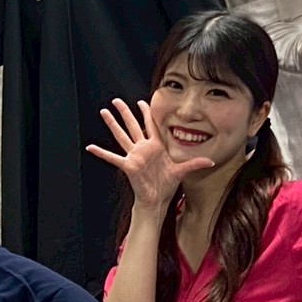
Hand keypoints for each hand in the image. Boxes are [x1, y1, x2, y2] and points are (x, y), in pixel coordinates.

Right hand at [86, 97, 212, 208]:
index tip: (142, 102)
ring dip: (112, 124)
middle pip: (132, 126)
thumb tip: (212, 161)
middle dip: (125, 112)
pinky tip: (90, 147)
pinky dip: (101, 153)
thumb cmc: (166, 186)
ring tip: (103, 112)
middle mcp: (143, 148)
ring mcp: (134, 156)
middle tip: (117, 100)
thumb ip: (195, 163)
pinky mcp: (128, 165)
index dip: (146, 113)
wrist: (157, 200)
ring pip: (121, 136)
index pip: (150, 125)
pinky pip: (112, 157)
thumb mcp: (182, 171)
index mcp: (155, 147)